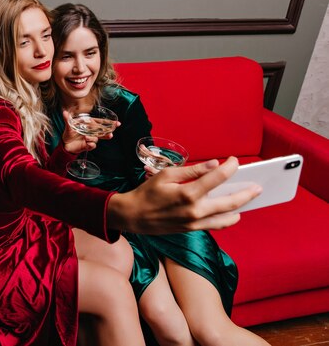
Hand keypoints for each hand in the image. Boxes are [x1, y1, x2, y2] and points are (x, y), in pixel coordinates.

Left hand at [61, 110, 118, 153]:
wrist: (66, 145)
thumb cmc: (69, 133)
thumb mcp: (68, 126)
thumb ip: (67, 119)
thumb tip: (64, 112)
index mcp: (89, 125)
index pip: (101, 123)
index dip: (109, 123)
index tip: (117, 123)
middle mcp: (92, 132)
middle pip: (103, 131)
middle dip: (108, 133)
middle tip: (110, 134)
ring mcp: (91, 139)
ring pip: (97, 138)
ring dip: (93, 138)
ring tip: (86, 138)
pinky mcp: (88, 146)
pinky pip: (93, 145)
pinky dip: (90, 144)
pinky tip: (86, 143)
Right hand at [108, 157, 261, 233]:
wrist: (133, 216)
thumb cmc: (147, 193)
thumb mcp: (166, 175)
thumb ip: (192, 170)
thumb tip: (214, 165)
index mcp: (188, 193)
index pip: (217, 177)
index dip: (230, 167)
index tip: (235, 161)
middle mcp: (194, 210)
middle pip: (229, 201)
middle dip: (246, 192)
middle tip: (257, 186)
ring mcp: (195, 222)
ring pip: (226, 218)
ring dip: (240, 208)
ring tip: (249, 200)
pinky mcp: (192, 229)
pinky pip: (215, 225)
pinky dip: (226, 219)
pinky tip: (232, 212)